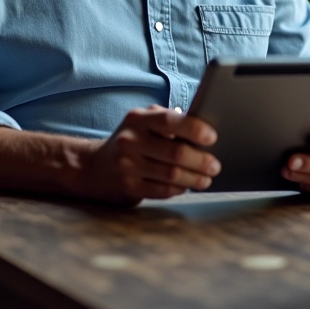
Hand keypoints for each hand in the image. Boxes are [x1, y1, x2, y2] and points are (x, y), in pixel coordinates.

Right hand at [85, 105, 220, 203]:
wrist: (94, 167)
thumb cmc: (131, 141)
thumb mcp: (143, 123)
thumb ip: (168, 121)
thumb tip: (203, 128)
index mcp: (137, 119)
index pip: (168, 120)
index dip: (193, 128)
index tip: (212, 137)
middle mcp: (129, 140)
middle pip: (174, 152)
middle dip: (200, 161)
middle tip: (215, 165)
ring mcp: (127, 165)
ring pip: (171, 174)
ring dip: (194, 178)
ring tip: (207, 178)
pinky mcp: (128, 187)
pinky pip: (162, 190)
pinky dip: (178, 189)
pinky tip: (186, 186)